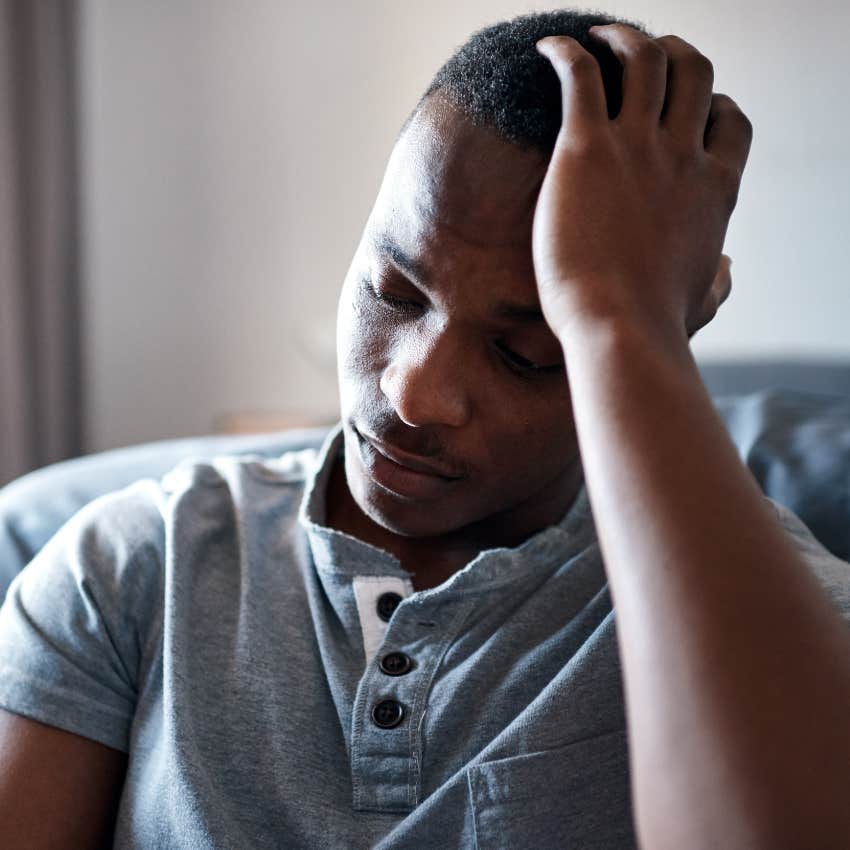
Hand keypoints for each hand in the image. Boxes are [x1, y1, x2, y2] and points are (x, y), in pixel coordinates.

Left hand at [532, 25, 751, 343]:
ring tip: (599, 38)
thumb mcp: (701, 300)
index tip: (686, 110)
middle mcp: (684, 156)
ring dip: (624, 37)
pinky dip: (566, 50)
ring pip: (645, 58)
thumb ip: (717, 282)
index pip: (731, 122)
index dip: (712, 105)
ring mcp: (638, 147)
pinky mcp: (587, 149)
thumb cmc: (655, 325)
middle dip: (675, 55)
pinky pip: (580, 74)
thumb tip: (727, 271)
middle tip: (643, 59)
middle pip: (694, 74)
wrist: (621, 329)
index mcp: (716, 189)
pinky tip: (548, 48)